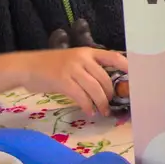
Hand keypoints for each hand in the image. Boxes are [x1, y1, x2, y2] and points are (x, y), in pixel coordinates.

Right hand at [14, 48, 128, 116]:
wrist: (27, 67)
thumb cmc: (50, 66)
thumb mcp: (72, 61)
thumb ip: (88, 69)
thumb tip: (105, 85)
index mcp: (87, 52)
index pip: (112, 56)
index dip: (126, 66)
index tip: (137, 76)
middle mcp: (82, 58)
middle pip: (104, 78)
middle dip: (110, 93)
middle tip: (110, 104)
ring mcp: (72, 69)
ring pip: (95, 89)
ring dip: (101, 103)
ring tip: (103, 111)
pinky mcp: (63, 81)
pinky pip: (81, 96)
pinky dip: (87, 106)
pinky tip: (89, 111)